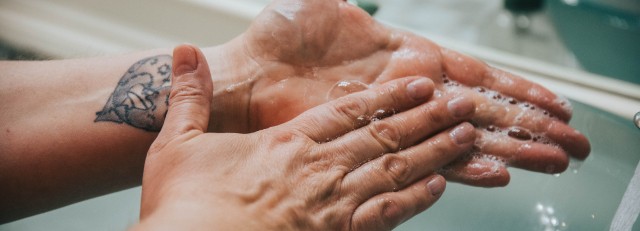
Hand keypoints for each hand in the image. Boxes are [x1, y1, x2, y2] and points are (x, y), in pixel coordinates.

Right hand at [135, 45, 476, 229]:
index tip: (419, 83)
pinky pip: (387, 215)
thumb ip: (190, 97)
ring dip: (435, 151)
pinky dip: (416, 199)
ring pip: (396, 170)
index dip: (389, 95)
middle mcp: (319, 170)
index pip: (350, 111)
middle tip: (462, 102)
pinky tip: (439, 187)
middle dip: (428, 116)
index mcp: (288, 143)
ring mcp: (332, 206)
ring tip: (465, 135)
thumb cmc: (184, 209)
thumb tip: (184, 54)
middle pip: (385, 136)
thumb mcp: (178, 143)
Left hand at [210, 0, 589, 185]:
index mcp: (406, 56)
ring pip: (466, 136)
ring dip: (512, 147)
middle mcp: (409, 91)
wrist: (249, 78)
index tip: (554, 100)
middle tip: (573, 141)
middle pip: (483, 109)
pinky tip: (497, 171)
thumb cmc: (280, 39)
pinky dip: (464, 165)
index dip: (517, 88)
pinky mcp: (377, 144)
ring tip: (554, 158)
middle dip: (530, 124)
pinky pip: (429, 158)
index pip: (475, 73)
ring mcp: (396, 120)